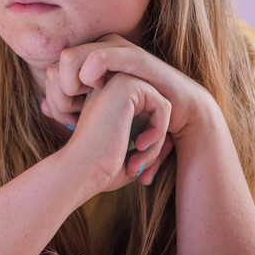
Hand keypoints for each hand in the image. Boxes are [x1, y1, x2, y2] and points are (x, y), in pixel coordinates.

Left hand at [42, 34, 220, 142]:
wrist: (179, 116)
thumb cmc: (137, 118)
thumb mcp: (100, 114)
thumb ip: (71, 110)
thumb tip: (43, 105)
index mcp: (87, 61)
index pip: (52, 72)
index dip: (54, 98)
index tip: (67, 119)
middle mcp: (98, 48)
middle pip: (56, 64)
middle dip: (59, 94)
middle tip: (72, 114)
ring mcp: (115, 48)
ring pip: (69, 58)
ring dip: (69, 86)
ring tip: (83, 104)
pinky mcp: (131, 55)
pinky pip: (96, 57)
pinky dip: (89, 76)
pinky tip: (98, 92)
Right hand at [62, 72, 172, 192]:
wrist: (80, 171)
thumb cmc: (102, 169)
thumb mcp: (132, 157)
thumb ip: (151, 146)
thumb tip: (173, 140)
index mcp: (107, 103)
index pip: (146, 117)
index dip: (150, 145)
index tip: (137, 168)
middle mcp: (110, 89)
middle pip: (155, 111)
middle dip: (155, 142)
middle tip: (140, 167)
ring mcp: (116, 84)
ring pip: (161, 107)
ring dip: (158, 139)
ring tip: (140, 160)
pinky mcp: (126, 86)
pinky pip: (163, 105)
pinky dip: (159, 131)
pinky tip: (140, 146)